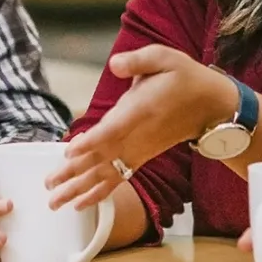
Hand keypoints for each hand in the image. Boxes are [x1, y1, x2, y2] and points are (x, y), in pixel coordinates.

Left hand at [47, 46, 237, 209]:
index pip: (114, 129)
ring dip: (80, 188)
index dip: (92, 142)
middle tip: (48, 185)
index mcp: (141, 109)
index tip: (70, 152)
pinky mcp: (142, 157)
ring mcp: (140, 150)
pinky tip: (80, 203)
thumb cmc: (185, 78)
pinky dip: (99, 192)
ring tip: (55, 202)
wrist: (212, 106)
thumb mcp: (165, 57)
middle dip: (75, 172)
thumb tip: (115, 64)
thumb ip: (138, 61)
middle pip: (103, 157)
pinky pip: (118, 178)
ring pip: (107, 173)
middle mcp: (138, 135)